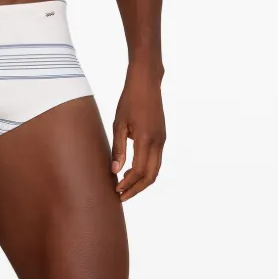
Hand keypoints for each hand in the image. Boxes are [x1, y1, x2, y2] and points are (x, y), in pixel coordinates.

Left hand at [111, 65, 165, 201]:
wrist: (146, 82)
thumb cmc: (129, 100)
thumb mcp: (118, 124)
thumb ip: (118, 148)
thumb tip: (115, 171)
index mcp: (145, 139)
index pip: (139, 171)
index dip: (128, 184)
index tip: (116, 190)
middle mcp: (158, 142)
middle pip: (151, 176)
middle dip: (136, 189)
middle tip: (121, 196)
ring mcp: (162, 140)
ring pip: (156, 170)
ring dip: (142, 181)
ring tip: (126, 186)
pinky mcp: (162, 137)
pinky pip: (157, 160)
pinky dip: (146, 171)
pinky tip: (132, 171)